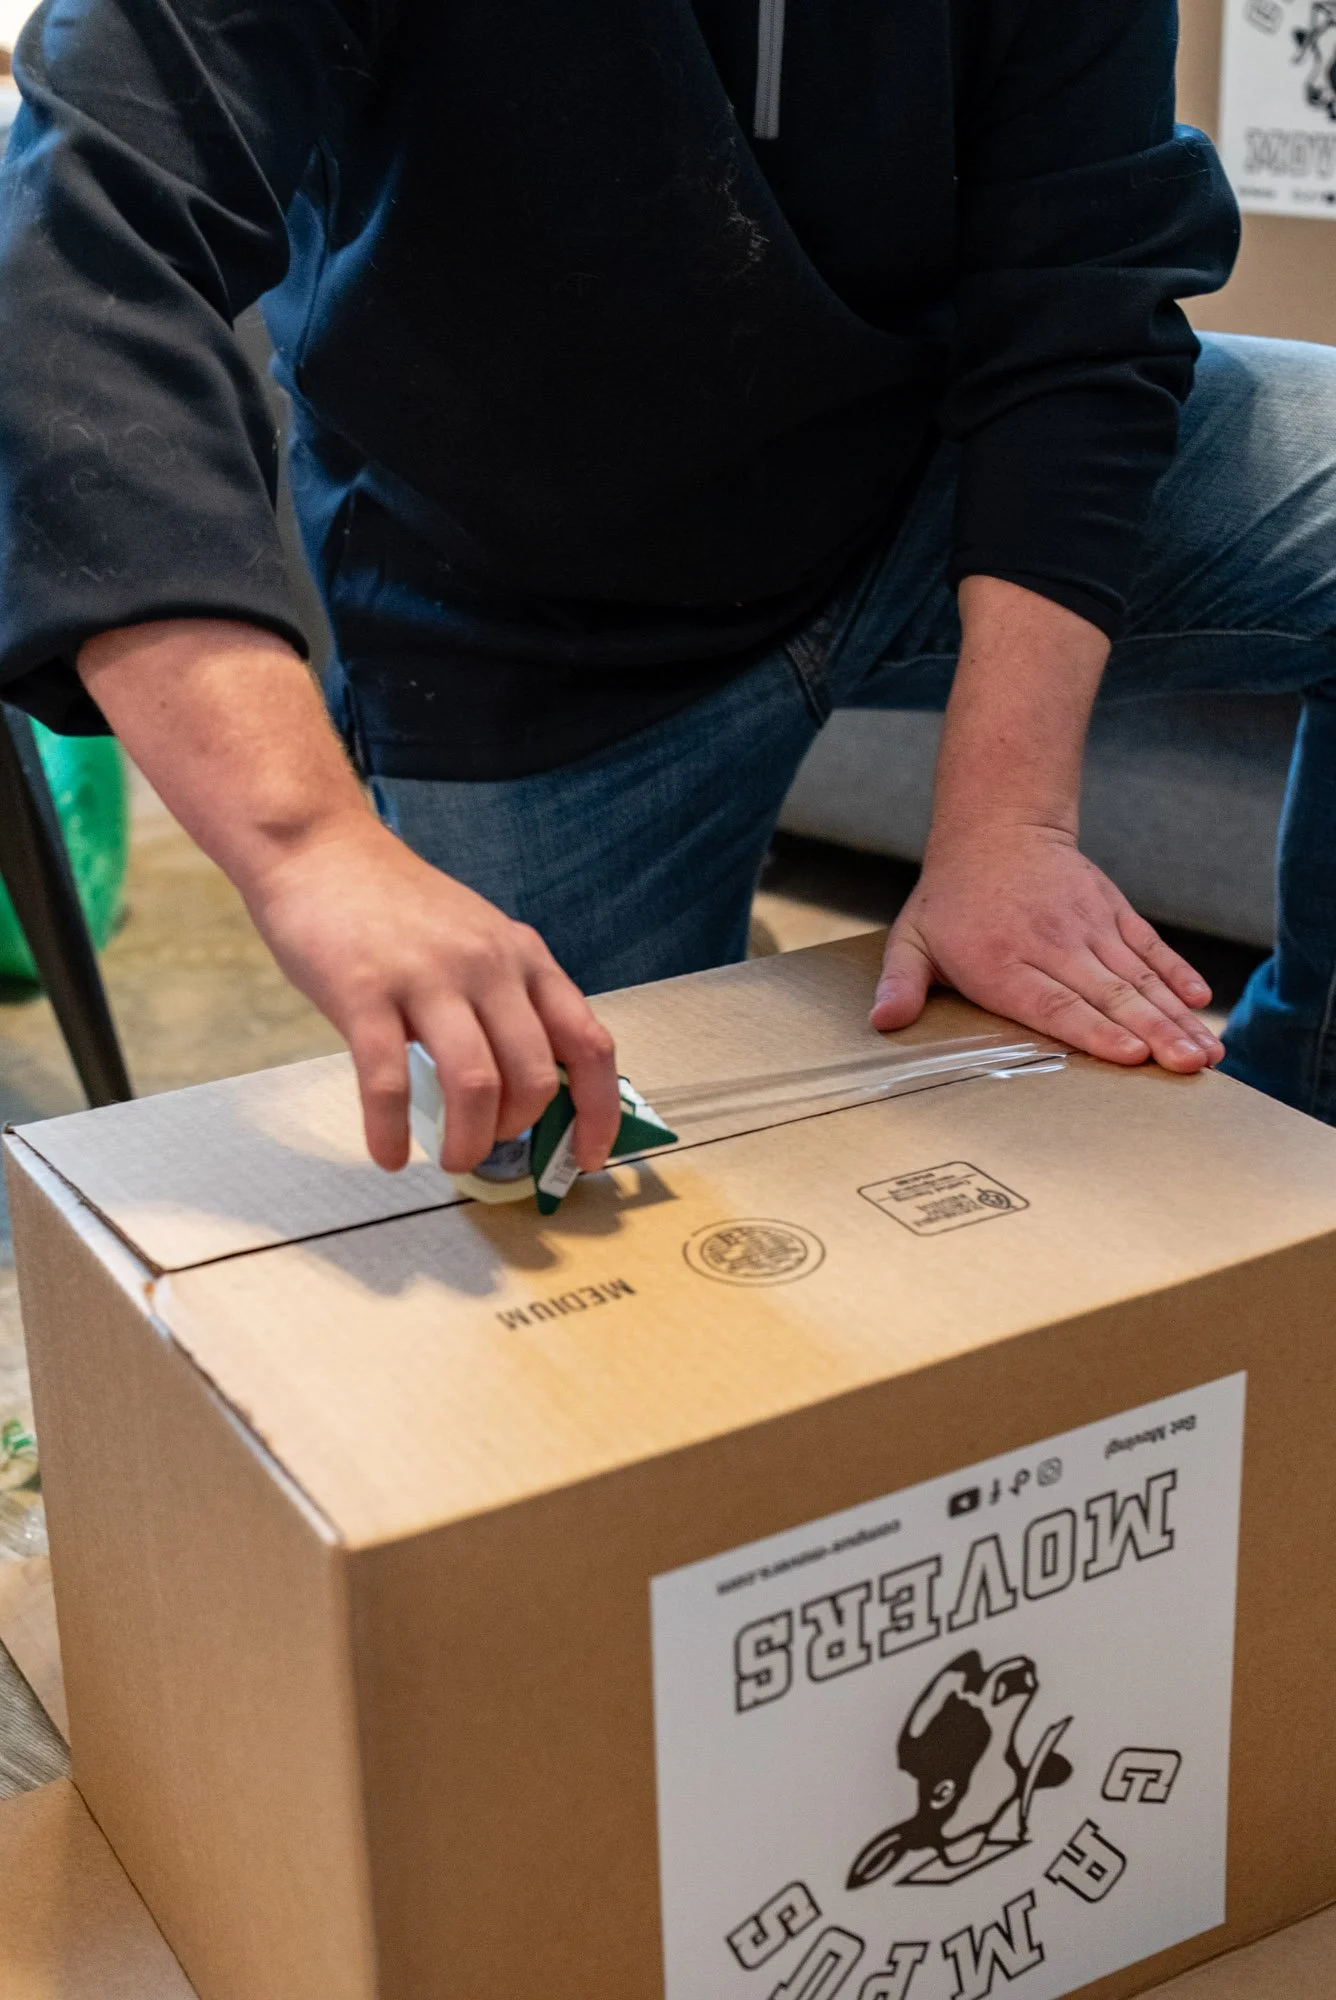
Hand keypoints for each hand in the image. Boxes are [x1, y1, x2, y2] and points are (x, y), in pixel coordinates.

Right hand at [77, 618, 623, 1177]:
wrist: (319, 849)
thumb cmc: (396, 907)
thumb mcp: (477, 939)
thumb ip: (509, 999)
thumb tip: (530, 1089)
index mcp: (524, 958)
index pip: (589, 1042)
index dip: (599, 1110)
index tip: (588, 1158)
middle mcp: (488, 966)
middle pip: (533, 1075)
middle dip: (517, 1131)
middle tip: (489, 1146)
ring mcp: (427, 977)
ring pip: (474, 1084)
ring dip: (467, 1140)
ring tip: (451, 1160)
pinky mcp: (364, 992)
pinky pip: (388, 1082)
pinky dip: (392, 1131)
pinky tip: (389, 1153)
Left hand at [869, 820, 1223, 1072]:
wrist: (996, 828)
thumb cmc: (951, 900)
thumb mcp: (912, 939)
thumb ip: (900, 983)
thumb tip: (883, 1022)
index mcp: (1002, 961)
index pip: (1054, 1003)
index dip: (1094, 1030)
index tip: (1131, 1054)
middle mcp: (1051, 945)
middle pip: (1108, 996)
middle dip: (1153, 1033)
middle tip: (1187, 1066)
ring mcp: (1088, 927)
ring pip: (1138, 977)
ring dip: (1174, 1016)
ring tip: (1205, 1052)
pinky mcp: (1113, 912)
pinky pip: (1151, 947)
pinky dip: (1178, 974)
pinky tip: (1200, 1003)